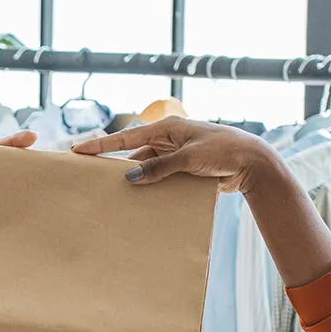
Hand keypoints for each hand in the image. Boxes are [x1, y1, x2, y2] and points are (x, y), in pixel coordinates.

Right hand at [69, 118, 278, 192]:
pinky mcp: (185, 171)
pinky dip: (152, 189)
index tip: (78, 150)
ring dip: (136, 181)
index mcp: (167, 129)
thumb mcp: (189, 158)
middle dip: (114, 166)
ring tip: (113, 196)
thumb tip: (129, 177)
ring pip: (147, 170)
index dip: (101, 145)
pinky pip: (161, 180)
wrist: (253, 162)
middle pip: (134, 155)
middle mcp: (169, 141)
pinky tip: (141, 202)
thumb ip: (159, 168)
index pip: (126, 138)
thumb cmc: (223, 151)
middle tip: (90, 178)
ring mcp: (176, 156)